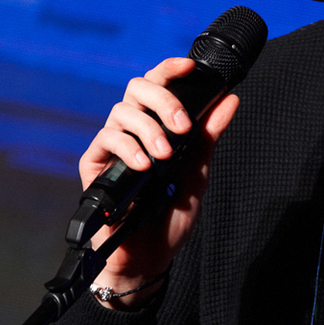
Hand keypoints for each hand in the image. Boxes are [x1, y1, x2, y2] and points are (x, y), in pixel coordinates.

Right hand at [79, 58, 241, 294]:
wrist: (149, 258)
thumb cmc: (170, 217)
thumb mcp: (197, 174)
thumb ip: (208, 137)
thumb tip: (230, 100)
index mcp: (156, 127)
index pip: (158, 86)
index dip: (170, 69)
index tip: (190, 66)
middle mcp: (132, 131)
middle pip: (137, 88)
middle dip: (163, 100)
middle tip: (183, 127)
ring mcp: (112, 148)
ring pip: (121, 112)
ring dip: (148, 129)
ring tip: (164, 157)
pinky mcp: (94, 167)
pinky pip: (105, 141)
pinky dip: (127, 148)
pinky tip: (145, 165)